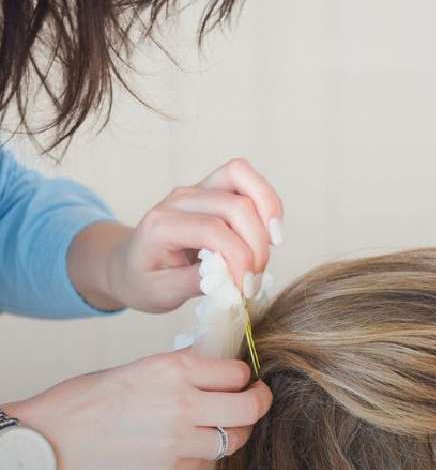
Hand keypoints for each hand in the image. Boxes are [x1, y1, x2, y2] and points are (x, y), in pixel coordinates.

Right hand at [2, 350, 272, 469]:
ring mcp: (179, 442)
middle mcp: (183, 404)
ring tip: (225, 425)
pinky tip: (189, 445)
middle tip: (257, 400)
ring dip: (236, 431)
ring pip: (235, 439)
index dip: (243, 376)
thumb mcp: (139, 369)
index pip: (236, 372)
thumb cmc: (86, 402)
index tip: (242, 379)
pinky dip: (206, 453)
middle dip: (260, 402)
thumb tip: (218, 370)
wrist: (52, 443)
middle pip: (250, 407)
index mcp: (173, 369)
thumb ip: (182, 371)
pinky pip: (207, 462)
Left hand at [105, 156, 283, 313]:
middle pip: (234, 205)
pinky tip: (269, 231)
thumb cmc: (144, 280)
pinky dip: (265, 201)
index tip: (246, 289)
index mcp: (161, 225)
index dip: (239, 260)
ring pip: (242, 175)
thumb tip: (231, 278)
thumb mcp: (161, 294)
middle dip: (256, 244)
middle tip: (256, 279)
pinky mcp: (212, 188)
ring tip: (274, 244)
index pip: (213, 231)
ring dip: (267, 210)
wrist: (128, 264)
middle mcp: (179, 199)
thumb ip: (194, 284)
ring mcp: (197, 189)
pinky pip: (245, 179)